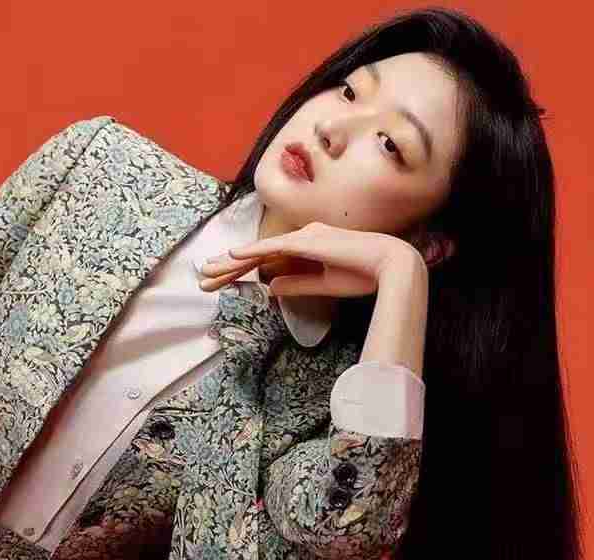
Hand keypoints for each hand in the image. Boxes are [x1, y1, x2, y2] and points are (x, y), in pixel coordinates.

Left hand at [198, 221, 421, 298]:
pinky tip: (233, 257)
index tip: (221, 284)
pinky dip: (253, 252)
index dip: (242, 272)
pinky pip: (274, 247)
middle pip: (258, 254)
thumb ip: (296, 285)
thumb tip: (270, 287)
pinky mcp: (307, 241)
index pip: (267, 261)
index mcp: (307, 247)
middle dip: (229, 268)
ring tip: (208, 273)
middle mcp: (302, 237)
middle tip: (204, 280)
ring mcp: (304, 236)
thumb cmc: (363, 275)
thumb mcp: (323, 285)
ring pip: (260, 250)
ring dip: (233, 263)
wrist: (389, 265)